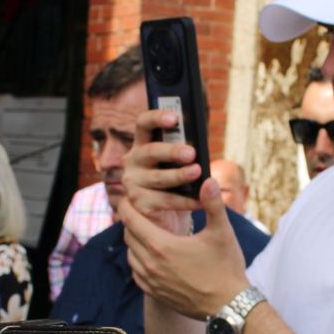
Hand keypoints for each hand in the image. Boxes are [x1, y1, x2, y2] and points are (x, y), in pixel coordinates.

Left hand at [120, 177, 250, 318]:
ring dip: (135, 241)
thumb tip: (208, 179)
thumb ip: (213, 204)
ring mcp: (151, 281)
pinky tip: (151, 254)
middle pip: (128, 235)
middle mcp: (150, 264)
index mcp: (162, 245)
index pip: (131, 219)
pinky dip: (138, 260)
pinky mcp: (155, 293)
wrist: (228, 307)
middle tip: (139, 209)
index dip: (128, 205)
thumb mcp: (222, 233)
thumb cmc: (226, 268)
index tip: (129, 195)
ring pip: (130, 254)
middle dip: (131, 220)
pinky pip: (136, 272)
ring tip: (146, 230)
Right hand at [122, 107, 202, 234]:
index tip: (174, 118)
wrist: (165, 216)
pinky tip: (200, 200)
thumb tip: (201, 144)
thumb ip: (185, 151)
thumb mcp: (178, 164)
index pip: (143, 124)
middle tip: (191, 153)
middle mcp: (133, 161)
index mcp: (142, 144)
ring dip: (179, 175)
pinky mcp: (138, 204)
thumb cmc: (176, 182)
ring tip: (198, 172)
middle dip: (171, 151)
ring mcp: (132, 184)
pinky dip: (185, 201)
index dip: (156, 117)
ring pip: (157, 178)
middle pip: (150, 151)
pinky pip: (164, 201)